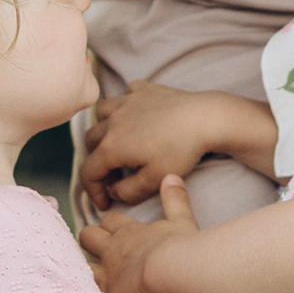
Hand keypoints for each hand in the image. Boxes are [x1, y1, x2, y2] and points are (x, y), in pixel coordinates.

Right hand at [79, 78, 273, 210]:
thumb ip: (127, 192)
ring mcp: (127, 102)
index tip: (105, 203)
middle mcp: (113, 121)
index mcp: (112, 146)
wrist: (205, 118)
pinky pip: (124, 95)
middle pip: (90, 142)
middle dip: (97, 162)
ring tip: (119, 143)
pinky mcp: (144, 89)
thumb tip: (113, 191)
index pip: (88, 172)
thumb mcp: (153, 181)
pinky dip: (124, 106)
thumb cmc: (181, 150)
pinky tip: (135, 116)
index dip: (93, 192)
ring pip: (101, 114)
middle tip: (115, 176)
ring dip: (103, 130)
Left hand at [80, 174, 203, 292]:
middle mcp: (113, 247)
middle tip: (96, 251)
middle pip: (89, 236)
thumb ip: (175, 200)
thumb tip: (171, 176)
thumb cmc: (180, 245)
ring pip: (82, 264)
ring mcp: (107, 270)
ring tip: (87, 277)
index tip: (112, 230)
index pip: (110, 222)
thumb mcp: (181, 219)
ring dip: (82, 269)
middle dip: (90, 240)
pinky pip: (86, 290)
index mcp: (129, 231)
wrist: (172, 267)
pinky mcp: (106, 291)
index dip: (110, 225)